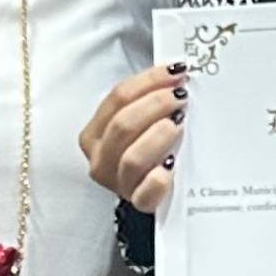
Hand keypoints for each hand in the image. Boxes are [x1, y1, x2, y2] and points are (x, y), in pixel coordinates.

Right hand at [81, 65, 187, 209]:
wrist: (151, 190)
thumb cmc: (147, 149)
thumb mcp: (138, 121)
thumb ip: (147, 99)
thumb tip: (175, 74)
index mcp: (95, 133)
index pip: (118, 97)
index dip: (149, 81)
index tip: (175, 72)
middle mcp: (101, 158)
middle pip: (123, 125)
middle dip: (155, 105)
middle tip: (181, 97)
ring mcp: (118, 182)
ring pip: (132, 157)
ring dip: (157, 136)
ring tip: (178, 123)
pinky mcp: (138, 203)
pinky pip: (146, 193)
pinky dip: (158, 179)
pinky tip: (171, 164)